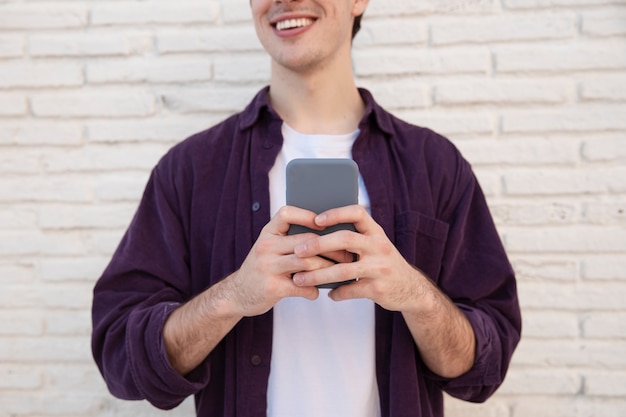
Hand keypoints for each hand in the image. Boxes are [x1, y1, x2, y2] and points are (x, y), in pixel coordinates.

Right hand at [219, 206, 335, 317]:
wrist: (236, 294)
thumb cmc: (263, 268)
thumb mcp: (270, 248)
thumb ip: (290, 240)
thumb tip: (330, 235)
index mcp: (268, 233)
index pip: (287, 214)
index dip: (308, 216)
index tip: (327, 225)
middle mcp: (266, 246)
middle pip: (306, 241)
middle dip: (332, 248)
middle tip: (348, 254)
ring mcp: (268, 267)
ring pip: (308, 263)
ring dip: (328, 269)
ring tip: (340, 273)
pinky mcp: (271, 287)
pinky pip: (301, 286)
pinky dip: (313, 290)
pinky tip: (316, 292)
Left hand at [291, 205, 430, 312]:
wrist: (412, 289)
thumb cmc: (383, 263)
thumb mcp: (375, 245)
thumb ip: (355, 238)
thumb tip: (315, 232)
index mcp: (376, 232)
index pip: (357, 213)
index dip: (336, 213)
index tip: (316, 220)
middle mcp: (380, 246)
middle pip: (345, 239)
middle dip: (318, 244)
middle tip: (298, 251)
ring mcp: (380, 268)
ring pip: (343, 270)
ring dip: (318, 275)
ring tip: (299, 278)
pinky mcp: (378, 289)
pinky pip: (351, 290)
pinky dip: (337, 293)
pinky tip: (329, 294)